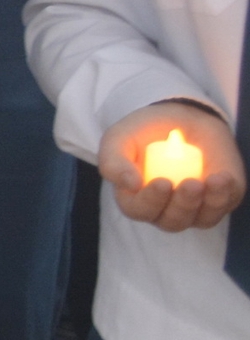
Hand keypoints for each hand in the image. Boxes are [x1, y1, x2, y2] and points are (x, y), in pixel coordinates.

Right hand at [99, 100, 245, 232]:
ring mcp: (194, 207)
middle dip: (183, 205)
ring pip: (201, 220)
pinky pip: (224, 207)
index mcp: (135, 199)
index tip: (163, 182)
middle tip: (191, 183)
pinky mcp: (218, 199)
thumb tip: (130, 185)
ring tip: (212, 181)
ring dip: (208, 204)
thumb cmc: (143, 131)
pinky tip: (223, 178)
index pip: (140, 211)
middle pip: (172, 221)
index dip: (151, 201)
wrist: (179, 118)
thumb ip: (113, 161)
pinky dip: (225, 195)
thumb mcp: (119, 139)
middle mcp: (164, 209)